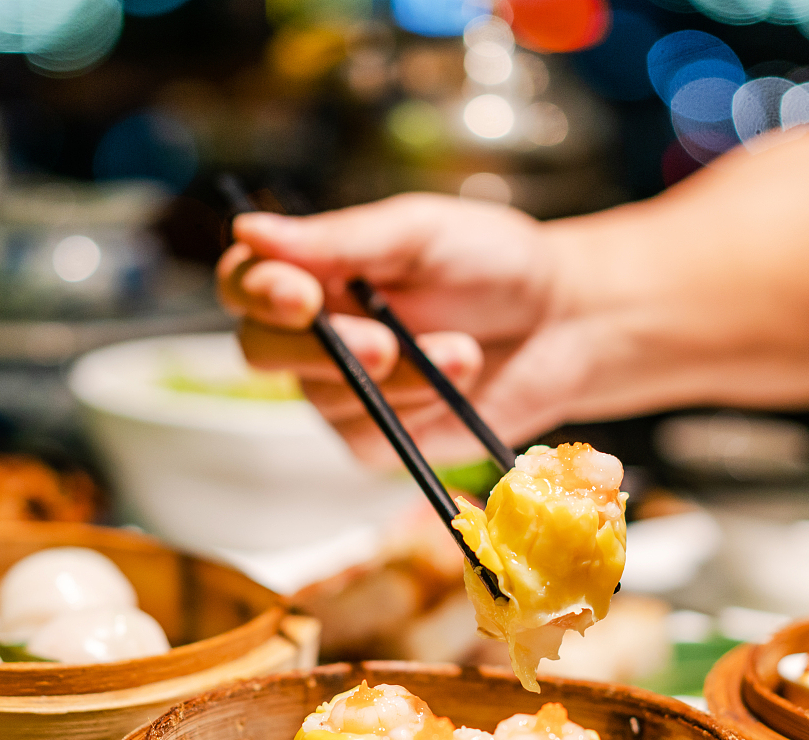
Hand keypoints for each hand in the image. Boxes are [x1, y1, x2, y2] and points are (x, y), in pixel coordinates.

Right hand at [218, 193, 573, 464]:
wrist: (564, 322)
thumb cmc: (493, 263)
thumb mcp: (421, 233)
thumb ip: (340, 238)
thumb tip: (247, 230)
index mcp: (315, 271)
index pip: (244, 283)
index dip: (258, 291)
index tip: (301, 295)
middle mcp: (315, 333)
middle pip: (258, 349)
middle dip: (320, 348)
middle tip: (386, 343)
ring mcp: (342, 391)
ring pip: (323, 396)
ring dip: (396, 376)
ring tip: (462, 349)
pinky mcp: (378, 439)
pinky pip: (365, 435)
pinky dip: (415, 409)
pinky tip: (458, 382)